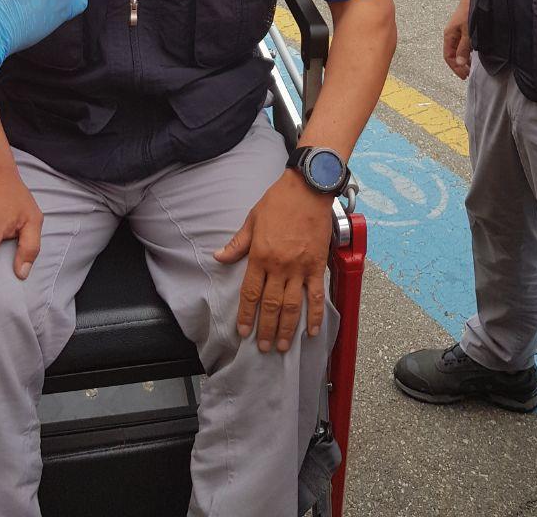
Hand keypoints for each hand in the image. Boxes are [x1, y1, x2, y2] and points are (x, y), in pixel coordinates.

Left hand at [214, 171, 330, 352]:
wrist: (307, 189)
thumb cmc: (277, 202)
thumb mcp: (251, 220)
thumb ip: (237, 244)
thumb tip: (218, 257)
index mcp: (260, 256)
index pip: (250, 293)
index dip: (246, 315)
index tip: (243, 332)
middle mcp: (279, 266)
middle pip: (271, 305)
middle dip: (267, 329)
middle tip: (264, 347)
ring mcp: (300, 268)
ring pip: (293, 305)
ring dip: (288, 328)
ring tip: (284, 346)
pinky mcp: (317, 265)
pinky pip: (316, 295)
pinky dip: (315, 314)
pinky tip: (312, 330)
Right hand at [443, 0, 471, 78]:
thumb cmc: (469, 11)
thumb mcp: (468, 33)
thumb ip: (463, 49)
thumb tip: (459, 63)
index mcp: (448, 35)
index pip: (448, 57)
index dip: (455, 68)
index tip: (464, 75)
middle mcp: (451, 34)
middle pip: (452, 54)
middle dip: (459, 65)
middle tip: (468, 73)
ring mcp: (457, 31)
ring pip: (458, 49)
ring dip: (464, 58)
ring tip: (472, 65)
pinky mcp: (464, 28)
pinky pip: (463, 44)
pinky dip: (468, 51)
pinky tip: (474, 53)